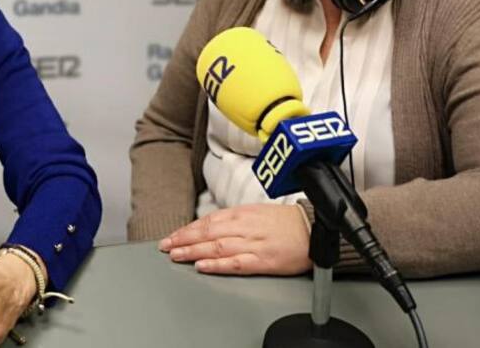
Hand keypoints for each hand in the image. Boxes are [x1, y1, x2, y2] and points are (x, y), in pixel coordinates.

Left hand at [159, 203, 311, 275]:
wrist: (313, 229)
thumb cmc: (285, 223)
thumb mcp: (255, 212)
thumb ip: (233, 220)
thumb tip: (209, 227)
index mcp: (242, 213)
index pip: (207, 221)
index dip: (187, 229)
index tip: (172, 236)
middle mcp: (244, 227)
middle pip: (207, 233)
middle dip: (184, 240)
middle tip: (166, 246)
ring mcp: (253, 243)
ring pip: (217, 247)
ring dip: (193, 251)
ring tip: (177, 256)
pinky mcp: (263, 260)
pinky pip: (235, 263)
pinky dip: (217, 264)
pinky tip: (203, 266)